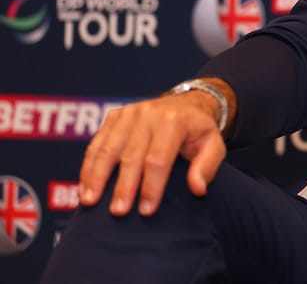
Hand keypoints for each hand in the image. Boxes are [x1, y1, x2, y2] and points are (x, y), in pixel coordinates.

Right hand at [78, 80, 231, 216]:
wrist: (185, 104)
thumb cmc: (197, 131)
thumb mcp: (213, 144)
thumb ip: (208, 166)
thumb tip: (198, 189)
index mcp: (174, 121)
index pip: (159, 159)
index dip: (152, 186)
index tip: (146, 210)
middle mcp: (148, 114)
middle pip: (132, 155)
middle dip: (124, 186)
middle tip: (118, 212)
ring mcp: (129, 113)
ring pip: (108, 149)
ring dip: (97, 176)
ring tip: (89, 201)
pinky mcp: (114, 116)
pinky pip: (97, 143)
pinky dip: (88, 166)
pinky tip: (84, 187)